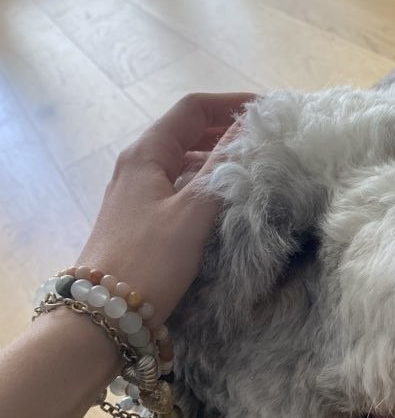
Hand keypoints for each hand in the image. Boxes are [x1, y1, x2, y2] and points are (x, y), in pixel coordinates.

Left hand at [76, 92, 255, 324]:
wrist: (105, 313)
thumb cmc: (150, 259)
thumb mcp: (193, 210)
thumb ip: (224, 167)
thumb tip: (251, 129)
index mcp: (146, 153)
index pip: (191, 109)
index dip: (229, 104)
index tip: (266, 111)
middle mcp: (138, 166)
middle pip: (186, 133)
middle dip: (226, 130)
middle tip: (267, 138)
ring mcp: (137, 193)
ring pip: (183, 162)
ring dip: (217, 158)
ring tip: (255, 166)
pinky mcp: (142, 219)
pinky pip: (179, 187)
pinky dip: (206, 184)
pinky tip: (228, 199)